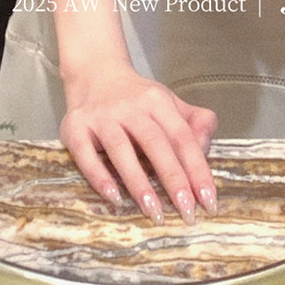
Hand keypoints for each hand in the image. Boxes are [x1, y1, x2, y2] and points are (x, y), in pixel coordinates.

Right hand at [60, 62, 219, 223]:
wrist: (94, 72)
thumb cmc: (137, 99)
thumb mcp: (168, 103)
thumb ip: (193, 122)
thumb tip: (206, 145)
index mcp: (157, 101)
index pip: (182, 136)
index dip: (197, 168)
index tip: (208, 200)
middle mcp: (130, 107)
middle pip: (155, 142)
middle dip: (173, 178)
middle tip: (187, 212)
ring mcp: (101, 116)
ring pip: (121, 149)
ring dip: (139, 182)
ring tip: (155, 212)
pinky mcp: (75, 127)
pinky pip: (86, 154)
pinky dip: (99, 176)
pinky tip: (114, 197)